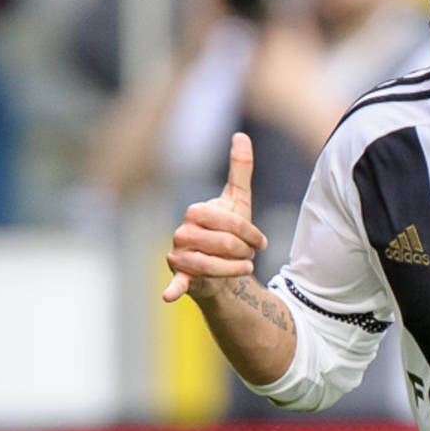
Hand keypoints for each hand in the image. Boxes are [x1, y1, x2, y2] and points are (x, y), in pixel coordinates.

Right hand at [163, 132, 267, 301]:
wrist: (224, 266)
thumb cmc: (229, 232)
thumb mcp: (238, 200)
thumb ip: (239, 169)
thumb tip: (241, 134)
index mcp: (196, 212)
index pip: (232, 222)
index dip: (252, 233)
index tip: (261, 242)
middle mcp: (182, 232)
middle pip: (224, 243)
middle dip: (244, 251)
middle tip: (249, 255)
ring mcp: (178, 255)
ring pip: (211, 264)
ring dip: (234, 269)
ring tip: (244, 268)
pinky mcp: (180, 276)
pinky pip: (175, 281)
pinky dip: (172, 288)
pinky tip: (169, 295)